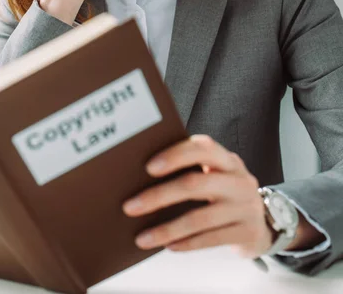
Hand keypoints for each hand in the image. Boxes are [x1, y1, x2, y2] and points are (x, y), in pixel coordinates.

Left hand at [122, 134, 274, 258]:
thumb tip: (141, 180)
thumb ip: (190, 170)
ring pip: (199, 217)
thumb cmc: (225, 192)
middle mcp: (239, 180)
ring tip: (142, 238)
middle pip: (195, 184)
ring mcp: (246, 207)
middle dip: (159, 196)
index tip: (148, 167)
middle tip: (130, 206)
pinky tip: (168, 246)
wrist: (264, 222)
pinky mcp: (248, 232)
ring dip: (166, 228)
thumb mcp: (215, 175)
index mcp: (227, 159)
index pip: (202, 148)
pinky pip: (210, 239)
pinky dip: (186, 244)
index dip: (175, 155)